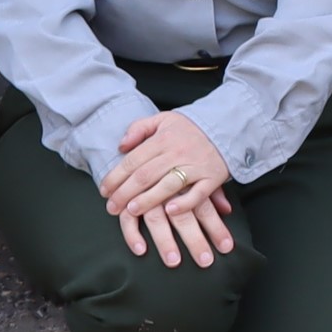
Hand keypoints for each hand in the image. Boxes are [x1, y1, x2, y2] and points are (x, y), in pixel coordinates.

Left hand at [103, 111, 237, 264]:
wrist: (228, 127)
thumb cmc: (191, 128)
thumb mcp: (163, 120)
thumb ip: (139, 129)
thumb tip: (121, 146)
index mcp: (163, 139)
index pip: (133, 160)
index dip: (116, 176)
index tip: (104, 191)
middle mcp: (177, 152)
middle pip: (145, 175)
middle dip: (125, 193)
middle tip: (112, 207)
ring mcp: (196, 166)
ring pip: (168, 185)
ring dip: (148, 200)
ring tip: (132, 211)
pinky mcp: (212, 178)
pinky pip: (198, 194)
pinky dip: (184, 203)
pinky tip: (169, 212)